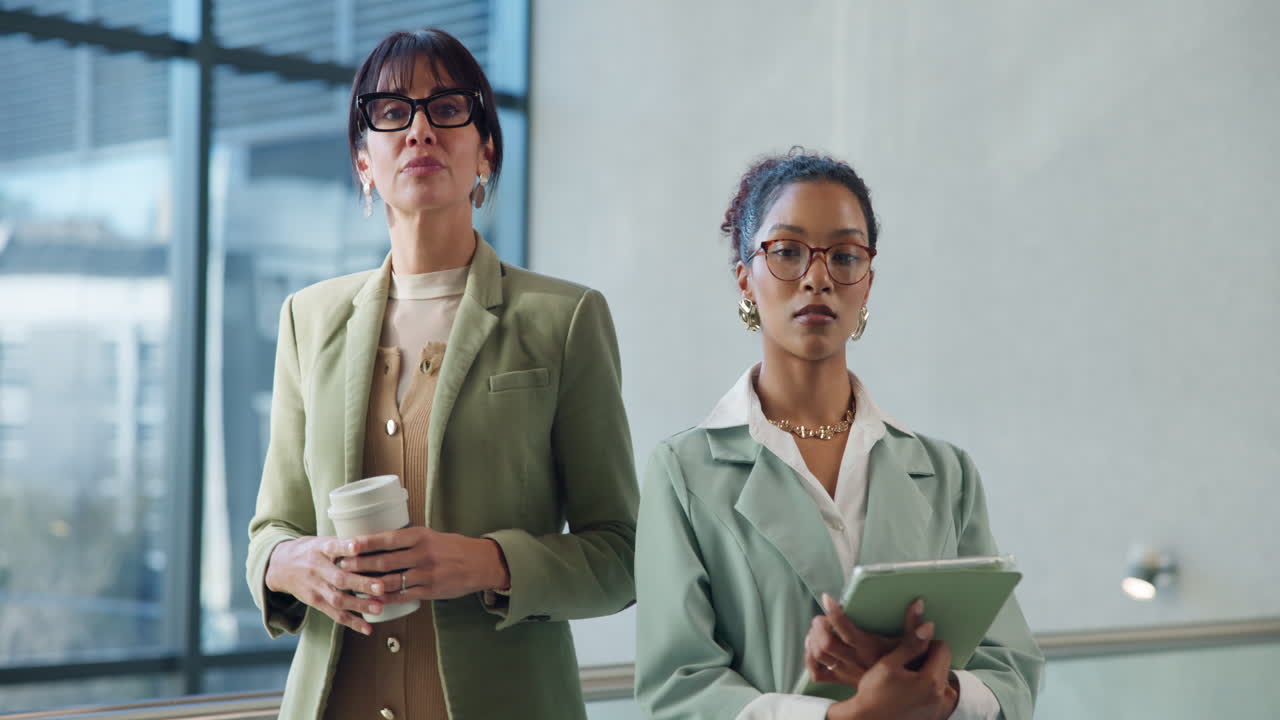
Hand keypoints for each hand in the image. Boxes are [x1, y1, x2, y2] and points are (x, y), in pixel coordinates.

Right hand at [264, 536, 385, 635]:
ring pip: (338, 599)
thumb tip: (374, 541)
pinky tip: (367, 628)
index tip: (357, 546)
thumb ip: (344, 542)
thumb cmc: (310, 550)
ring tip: (378, 608)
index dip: (345, 546)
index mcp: (320, 549)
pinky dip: (352, 622)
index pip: (333, 546)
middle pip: (339, 578)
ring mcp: (315, 587)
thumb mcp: (322, 540)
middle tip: (381, 587)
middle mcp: (317, 569)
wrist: (279, 566)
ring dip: (359, 605)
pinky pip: (334, 614)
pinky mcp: (315, 602)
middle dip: (361, 583)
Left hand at [335, 527, 509, 601]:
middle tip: (342, 565)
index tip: (348, 544)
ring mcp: (426, 574)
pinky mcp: (430, 590)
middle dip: (360, 564)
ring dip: (368, 584)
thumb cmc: (453, 547)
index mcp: (421, 536)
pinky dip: (385, 599)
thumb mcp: (431, 536)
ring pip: (390, 581)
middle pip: (385, 561)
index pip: (388, 539)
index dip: (366, 543)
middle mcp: (423, 554)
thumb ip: (408, 540)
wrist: (480, 563)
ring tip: (351, 584)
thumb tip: (378, 542)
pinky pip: (402, 596)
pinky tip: (372, 600)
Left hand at [806, 594, 926, 688]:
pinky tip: (812, 646)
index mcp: (870, 649)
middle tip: (821, 616)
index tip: (828, 599)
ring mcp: (845, 671)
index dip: (834, 615)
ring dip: (813, 638)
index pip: (847, 632)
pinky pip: (817, 673)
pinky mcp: (840, 679)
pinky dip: (810, 659)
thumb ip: (913, 624)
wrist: (902, 693)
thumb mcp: (910, 643)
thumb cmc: (907, 664)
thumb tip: (917, 602)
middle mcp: (855, 661)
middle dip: (819, 626)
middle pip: (826, 643)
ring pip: (819, 655)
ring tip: (816, 627)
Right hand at [831, 623, 959, 719]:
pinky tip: (911, 693)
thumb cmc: (874, 693)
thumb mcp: (889, 664)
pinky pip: (940, 697)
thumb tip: (929, 625)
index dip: (926, 644)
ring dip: (931, 676)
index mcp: (931, 681)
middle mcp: (941, 698)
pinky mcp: (935, 718)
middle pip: (944, 665)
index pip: (942, 649)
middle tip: (906, 665)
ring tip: (909, 680)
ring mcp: (940, 711)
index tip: (909, 649)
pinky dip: (930, 692)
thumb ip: (911, 644)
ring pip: (943, 681)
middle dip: (929, 660)